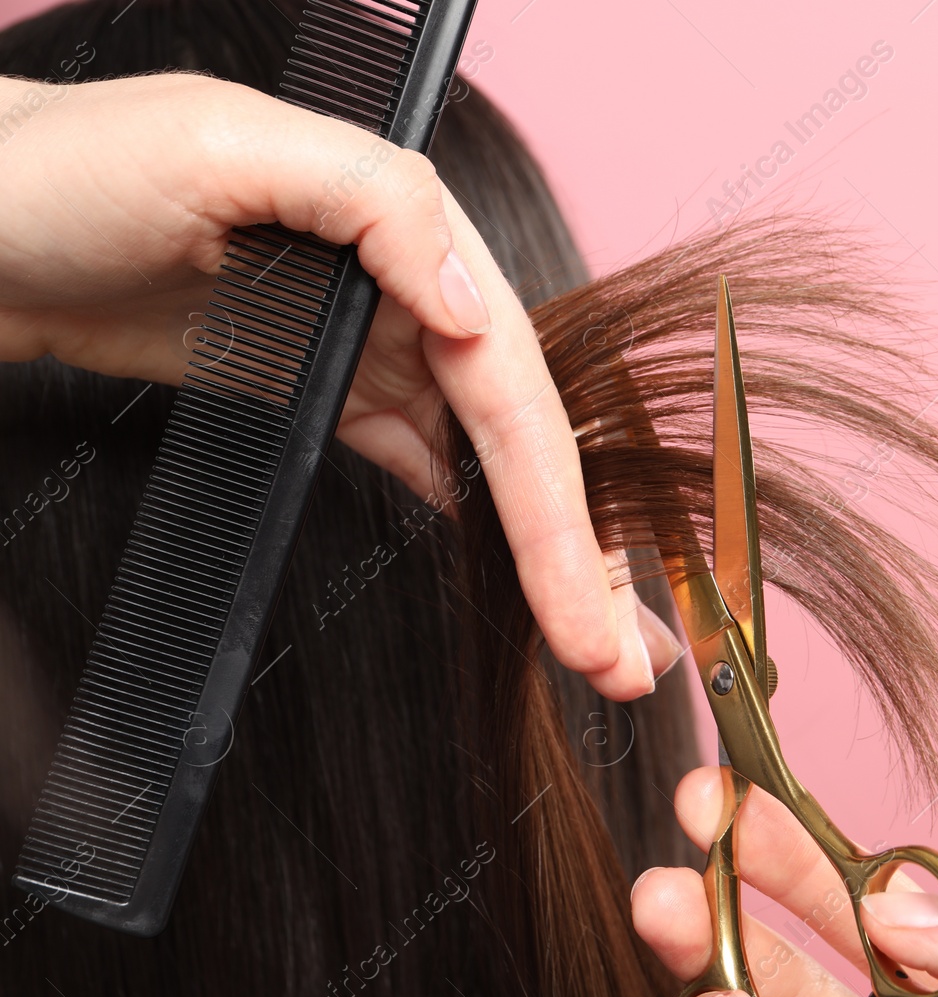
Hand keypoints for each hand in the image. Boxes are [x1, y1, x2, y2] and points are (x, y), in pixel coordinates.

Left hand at [0, 72, 679, 699]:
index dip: (559, 506)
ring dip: (539, 548)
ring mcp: (361, 340)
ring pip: (481, 458)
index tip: (590, 607)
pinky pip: (419, 454)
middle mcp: (403, 287)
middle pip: (516, 436)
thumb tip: (480, 306)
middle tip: (623, 659)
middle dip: (574, 552)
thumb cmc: (66, 169)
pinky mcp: (315, 382)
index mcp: (405, 230)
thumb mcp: (224, 147)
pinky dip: (469, 516)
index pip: (510, 385)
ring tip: (590, 634)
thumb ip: (375, 203)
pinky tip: (503, 566)